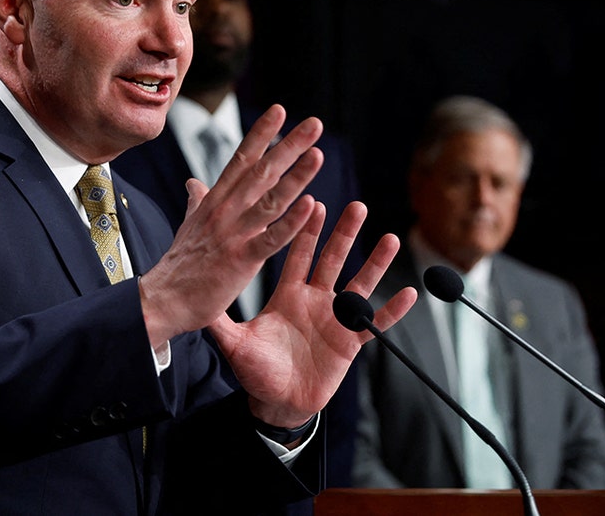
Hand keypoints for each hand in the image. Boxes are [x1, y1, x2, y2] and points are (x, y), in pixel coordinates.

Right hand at [138, 105, 323, 346]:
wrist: (162, 300)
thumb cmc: (180, 265)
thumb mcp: (188, 225)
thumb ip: (196, 201)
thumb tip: (193, 182)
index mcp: (215, 200)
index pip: (241, 159)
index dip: (261, 133)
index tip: (280, 110)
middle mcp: (225, 211)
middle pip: (261, 171)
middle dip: (289, 146)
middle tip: (314, 124)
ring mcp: (233, 234)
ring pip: (270, 200)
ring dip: (296, 176)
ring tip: (318, 154)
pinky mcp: (240, 260)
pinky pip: (270, 239)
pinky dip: (290, 222)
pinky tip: (310, 205)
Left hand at [208, 200, 416, 427]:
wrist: (278, 402)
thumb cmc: (256, 371)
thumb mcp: (235, 344)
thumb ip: (220, 321)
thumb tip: (194, 297)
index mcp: (288, 295)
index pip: (298, 255)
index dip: (306, 231)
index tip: (314, 202)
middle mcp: (314, 301)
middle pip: (333, 260)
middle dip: (344, 233)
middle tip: (357, 206)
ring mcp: (335, 320)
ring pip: (359, 285)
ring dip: (375, 262)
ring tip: (389, 238)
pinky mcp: (350, 342)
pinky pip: (375, 324)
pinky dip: (391, 311)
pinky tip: (409, 294)